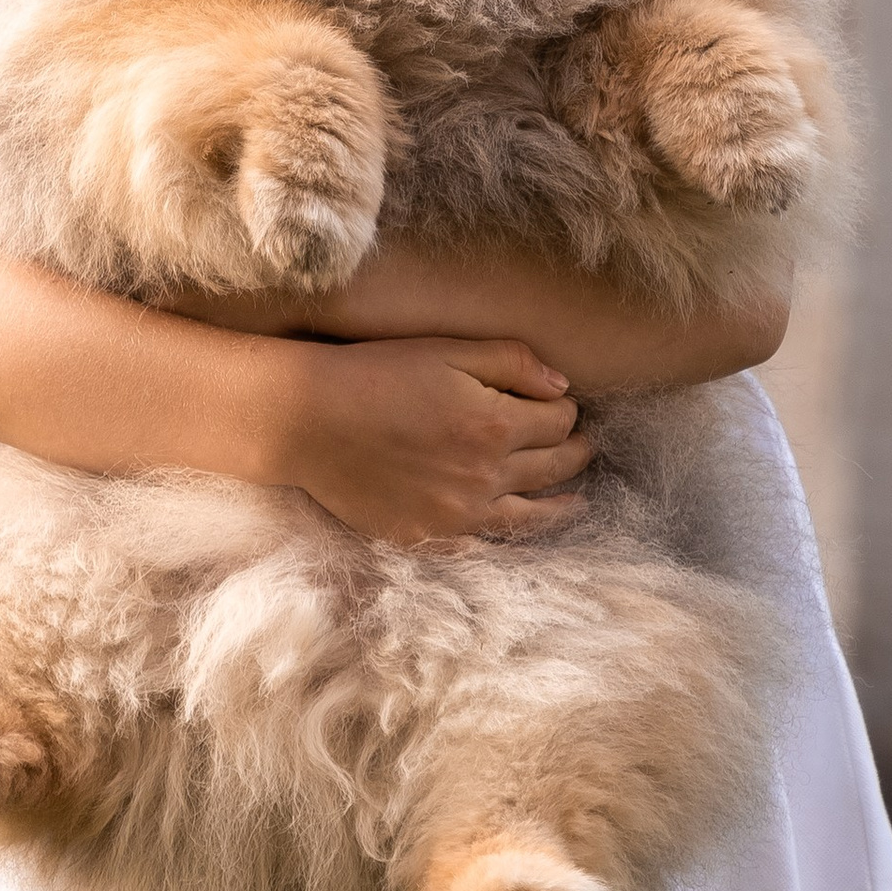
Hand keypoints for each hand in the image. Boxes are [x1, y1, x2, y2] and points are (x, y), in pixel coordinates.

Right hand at [269, 337, 592, 544]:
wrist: (308, 420)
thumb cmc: (376, 374)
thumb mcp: (449, 349)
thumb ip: (513, 363)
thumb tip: (563, 388)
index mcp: (495, 425)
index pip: (560, 421)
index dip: (565, 409)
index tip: (559, 404)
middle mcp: (486, 477)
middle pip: (555, 467)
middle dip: (575, 452)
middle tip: (583, 445)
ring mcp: (458, 514)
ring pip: (532, 515)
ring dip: (561, 502)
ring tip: (576, 498)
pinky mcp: (429, 536)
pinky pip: (487, 542)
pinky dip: (514, 535)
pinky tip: (521, 527)